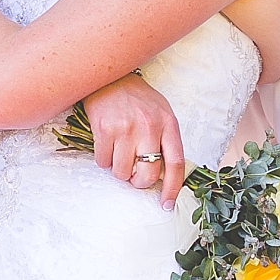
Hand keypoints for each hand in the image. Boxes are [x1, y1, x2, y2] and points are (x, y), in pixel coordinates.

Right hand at [82, 75, 187, 205]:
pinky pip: (103, 162)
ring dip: (119, 170)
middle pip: (148, 175)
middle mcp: (149, 127)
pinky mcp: (105, 129)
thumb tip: (164, 177)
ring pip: (122, 172)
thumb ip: (165, 141)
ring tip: (118, 153)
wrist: (110, 75)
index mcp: (168, 124)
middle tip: (134, 176)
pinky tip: (106, 145)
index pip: (176, 164)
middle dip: (139, 183)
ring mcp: (126, 128)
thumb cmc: (137, 99)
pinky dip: (103, 160)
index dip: (172, 188)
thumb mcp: (161, 113)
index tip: (167, 204)